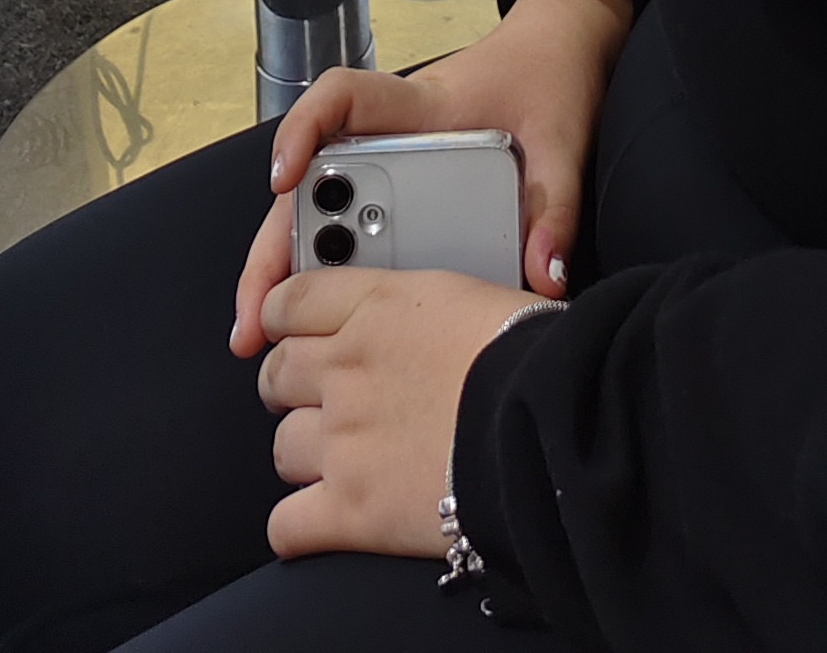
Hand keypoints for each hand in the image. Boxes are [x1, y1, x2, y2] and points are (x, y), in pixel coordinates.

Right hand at [231, 0, 633, 352]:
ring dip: (283, 268)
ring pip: (314, 211)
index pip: (345, 97)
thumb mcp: (560, 143)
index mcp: (420, 110)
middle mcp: (387, 136)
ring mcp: (384, 166)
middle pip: (306, 181)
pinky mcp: (395, 192)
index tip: (284, 179)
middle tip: (255, 317)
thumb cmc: (548, 86)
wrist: (558, 56)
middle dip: (272, 246)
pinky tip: (309, 325)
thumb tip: (543, 276)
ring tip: (262, 337)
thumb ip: (553, 206)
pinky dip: (318, 272)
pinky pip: (343, 227)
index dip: (304, 129)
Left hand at [256, 261, 551, 560]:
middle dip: (290, 386)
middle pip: (278, 373)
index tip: (283, 327)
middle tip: (317, 398)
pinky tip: (319, 525)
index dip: (279, 316)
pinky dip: (297, 528)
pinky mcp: (350, 510)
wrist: (547, 421)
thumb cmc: (533, 356)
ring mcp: (342, 441)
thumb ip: (425, 310)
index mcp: (379, 307)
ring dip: (302, 454)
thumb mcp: (473, 297)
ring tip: (336, 462)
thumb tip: (428, 325)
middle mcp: (348, 369)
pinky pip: (287, 525)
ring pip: (282, 447)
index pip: (292, 300)